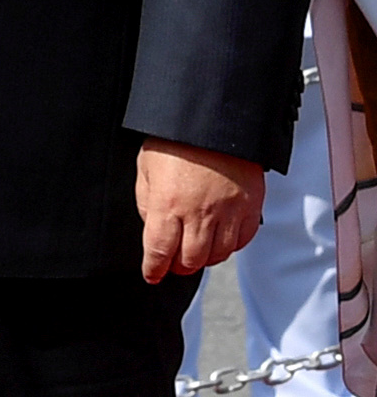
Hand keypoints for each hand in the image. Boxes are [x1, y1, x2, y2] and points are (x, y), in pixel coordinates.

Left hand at [136, 137, 264, 282]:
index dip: (154, 268)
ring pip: (217, 256)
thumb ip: (147, 200)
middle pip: (190, 260)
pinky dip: (229, 247)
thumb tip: (151, 226)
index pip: (159, 250)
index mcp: (167, 204)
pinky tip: (220, 239)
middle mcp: (198, 214)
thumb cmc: (176, 140)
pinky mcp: (250, 209)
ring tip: (195, 251)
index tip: (152, 275)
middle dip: (178, 266)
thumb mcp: (146, 167)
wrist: (216, 121)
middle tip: (173, 263)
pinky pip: (241, 241)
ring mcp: (227, 213)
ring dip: (204, 259)